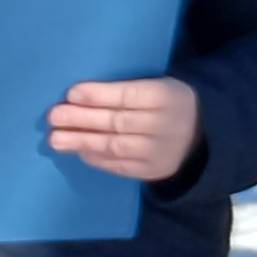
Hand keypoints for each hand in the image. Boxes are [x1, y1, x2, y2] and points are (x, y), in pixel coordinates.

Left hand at [48, 76, 202, 183]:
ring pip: (115, 146)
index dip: (98, 95)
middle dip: (82, 119)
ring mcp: (158, 151)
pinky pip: (119, 165)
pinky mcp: (152, 170)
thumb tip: (77, 98)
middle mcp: (163, 125)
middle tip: (53, 117)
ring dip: (81, 141)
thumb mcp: (158, 86)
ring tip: (55, 139)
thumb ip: (125, 91)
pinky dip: (96, 158)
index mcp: (166, 97)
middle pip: (118, 122)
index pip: (128, 96)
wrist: (203, 134)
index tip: (71, 93)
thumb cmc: (167, 104)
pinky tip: (78, 151)